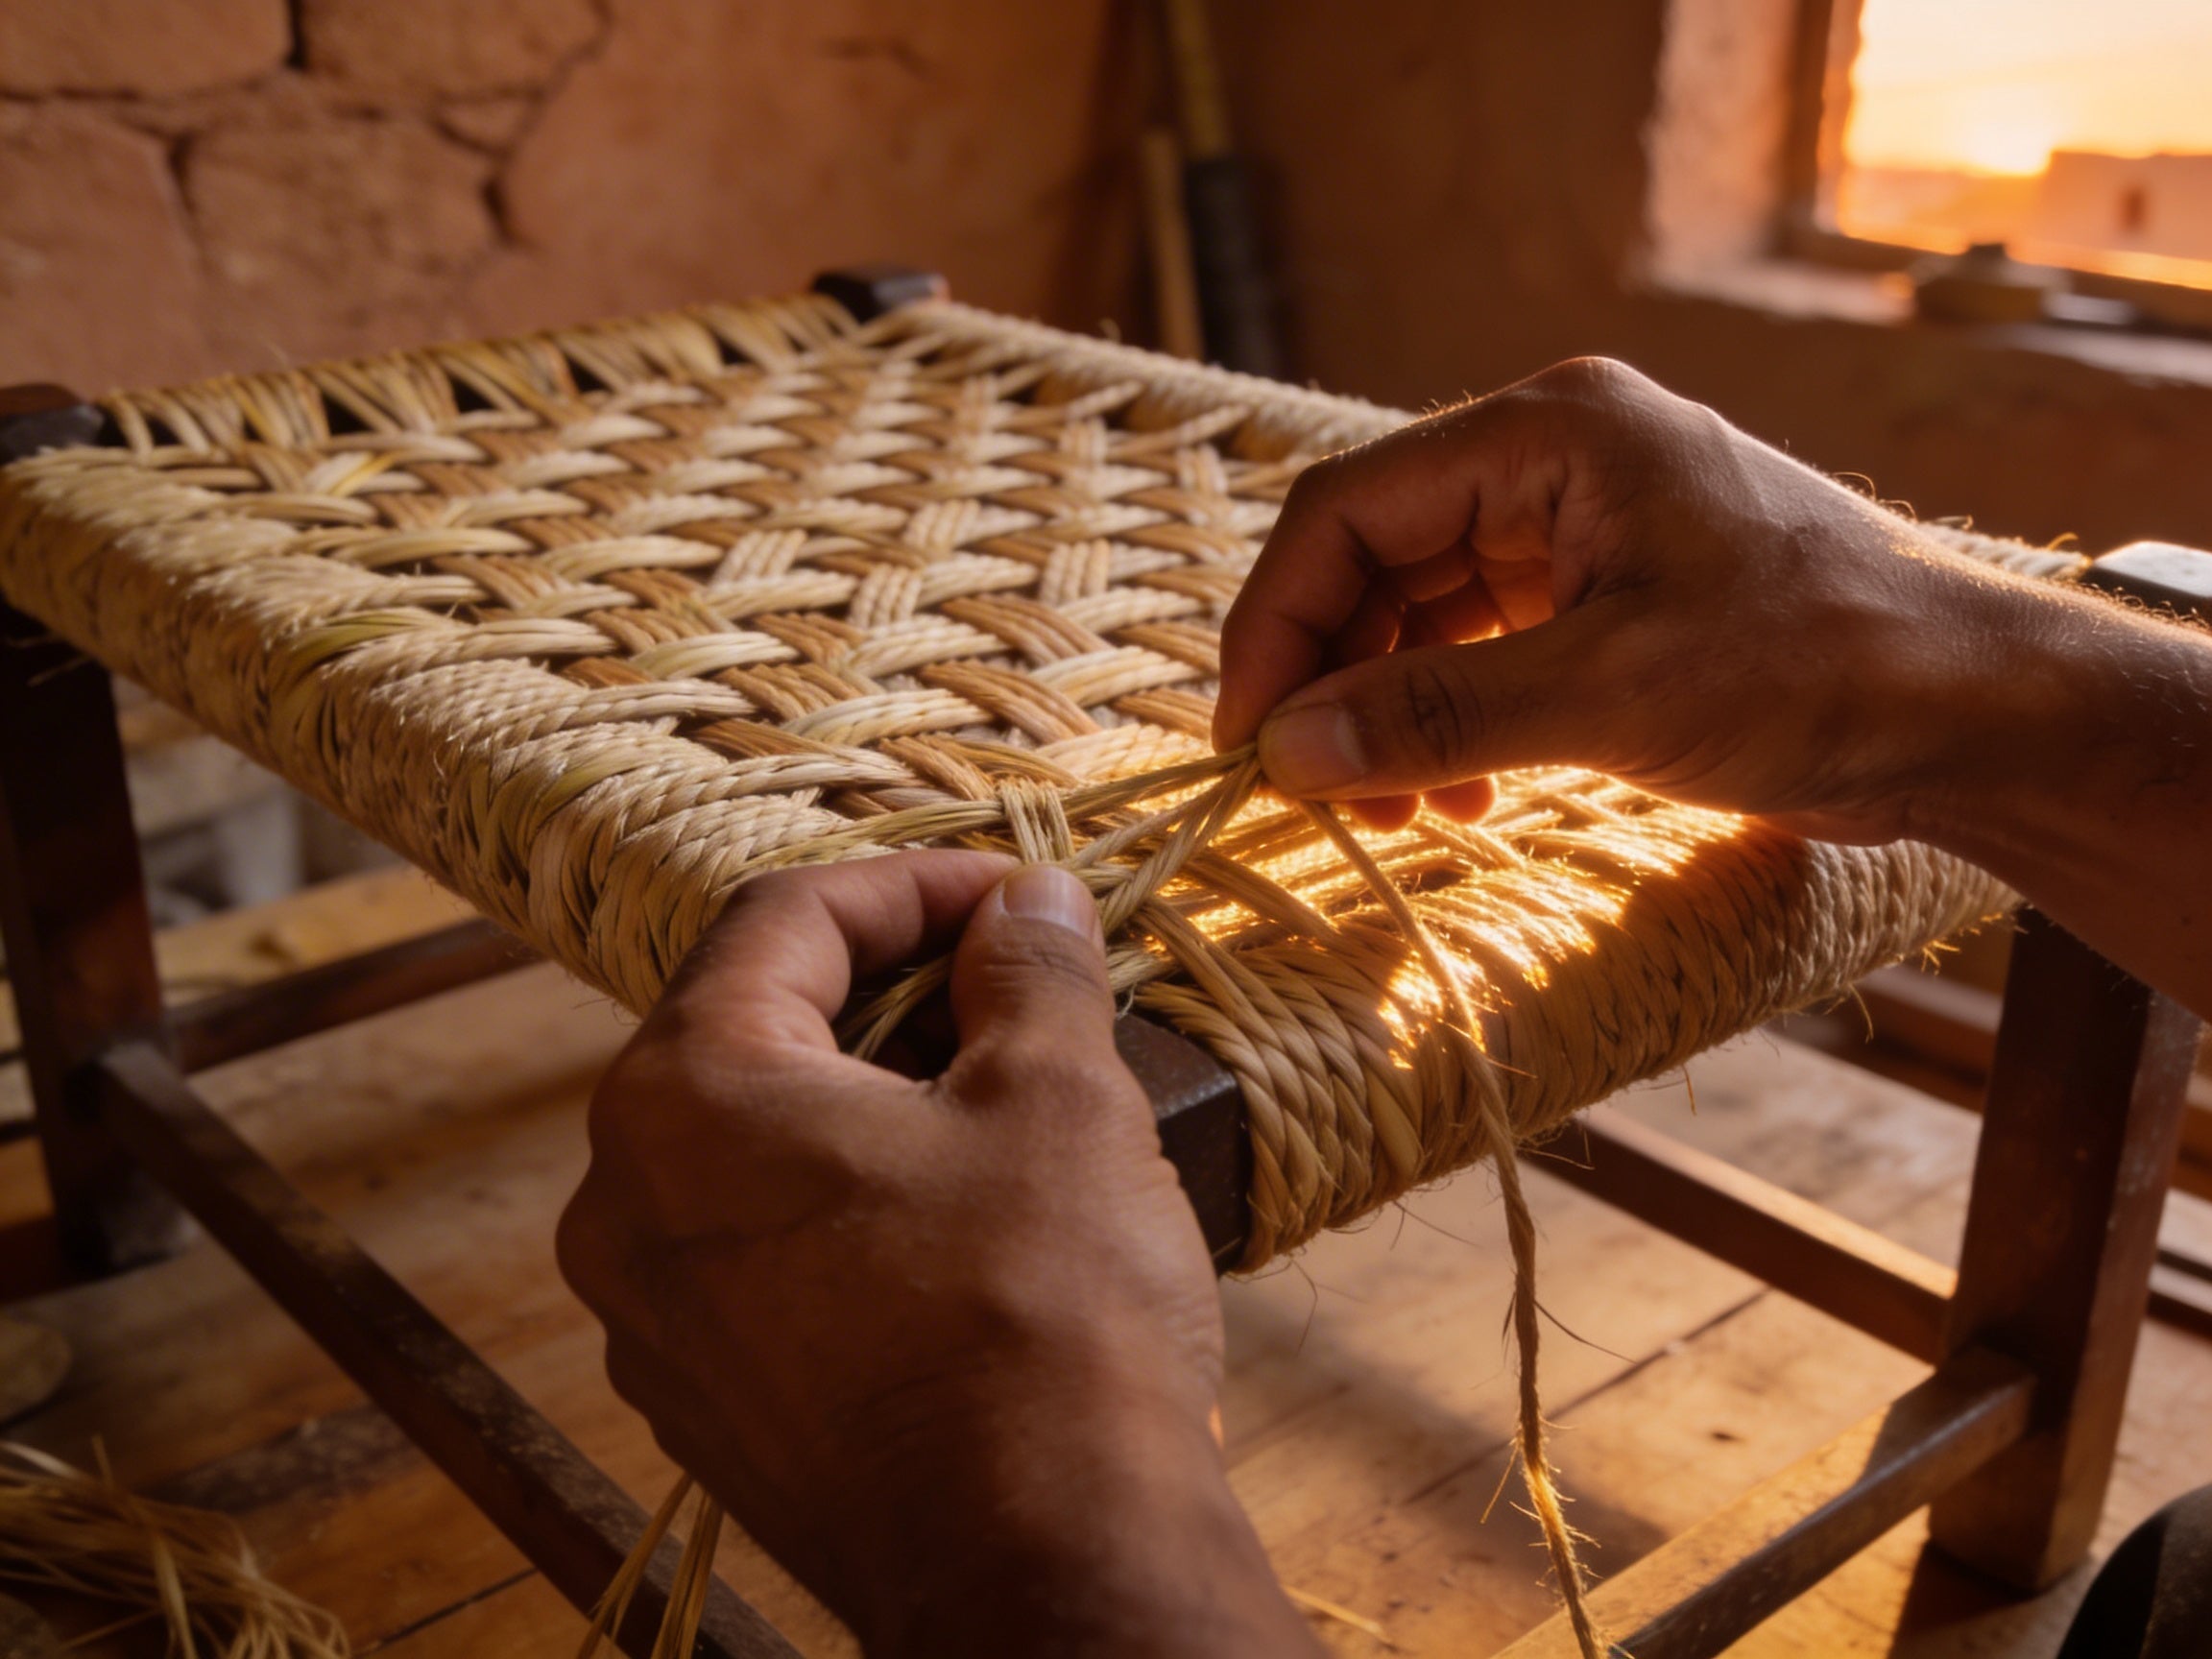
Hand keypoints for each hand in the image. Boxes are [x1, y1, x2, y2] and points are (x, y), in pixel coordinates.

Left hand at [559, 853, 1318, 1656]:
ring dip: (872, 1104)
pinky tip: (961, 1231)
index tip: (1012, 895)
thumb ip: (1028, 969)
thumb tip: (1030, 901)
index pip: (783, 921)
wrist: (1043, 1569)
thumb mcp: (1056, 1096)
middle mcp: (625, 1206)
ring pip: (758, 1154)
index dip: (911, 885)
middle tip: (1012, 991)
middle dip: (890, 995)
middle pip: (754, 1033)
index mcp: (683, 1097)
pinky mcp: (710, 1413)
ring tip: (1000, 1106)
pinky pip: (766, 1259)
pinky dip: (850, 1211)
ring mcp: (656, 1325)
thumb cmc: (1041, 1310)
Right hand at [1214, 357, 2023, 842]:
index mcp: (1549, 434)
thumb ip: (1437, 715)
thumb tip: (1286, 752)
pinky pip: (1482, 652)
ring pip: (1422, 615)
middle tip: (1308, 788)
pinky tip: (1460, 796)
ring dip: (1389, 713)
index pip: (1349, 510)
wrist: (1972, 715)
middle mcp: (1552, 463)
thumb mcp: (1613, 694)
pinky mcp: (1607, 600)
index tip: (1245, 737)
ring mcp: (1581, 531)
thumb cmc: (1817, 670)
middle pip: (1376, 561)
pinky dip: (1451, 724)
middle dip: (1334, 678)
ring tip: (1397, 809)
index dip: (1276, 623)